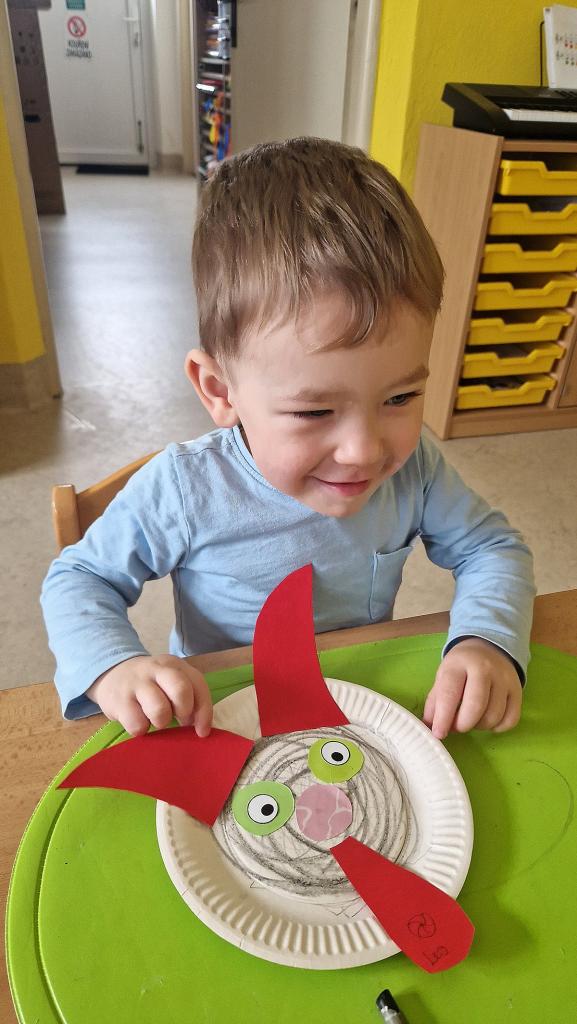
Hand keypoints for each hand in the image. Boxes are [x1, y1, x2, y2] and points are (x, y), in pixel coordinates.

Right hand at [86, 654, 212, 737]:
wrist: (111, 673)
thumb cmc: (149, 685)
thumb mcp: (169, 682)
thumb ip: (187, 697)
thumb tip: (200, 729)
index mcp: (175, 665)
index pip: (198, 685)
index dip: (204, 712)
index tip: (202, 731)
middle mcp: (157, 670)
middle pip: (181, 690)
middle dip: (184, 712)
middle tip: (178, 720)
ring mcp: (137, 683)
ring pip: (159, 709)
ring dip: (161, 722)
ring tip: (155, 719)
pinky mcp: (119, 700)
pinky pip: (137, 724)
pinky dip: (141, 729)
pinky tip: (138, 721)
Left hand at [422, 638, 521, 739]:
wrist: (488, 648)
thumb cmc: (461, 667)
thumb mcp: (443, 676)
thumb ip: (435, 702)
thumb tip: (429, 727)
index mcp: (459, 663)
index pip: (450, 693)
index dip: (443, 718)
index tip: (438, 733)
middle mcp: (484, 668)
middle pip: (476, 706)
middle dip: (463, 725)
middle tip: (456, 727)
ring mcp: (504, 679)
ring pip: (494, 716)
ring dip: (479, 726)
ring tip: (471, 720)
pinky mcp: (518, 690)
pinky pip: (510, 719)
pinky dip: (497, 727)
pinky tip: (487, 720)